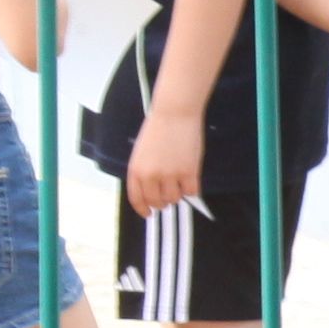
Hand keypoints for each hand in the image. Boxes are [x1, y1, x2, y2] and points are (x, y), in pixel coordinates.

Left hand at [126, 101, 203, 216]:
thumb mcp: (142, 153)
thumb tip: (153, 190)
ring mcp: (170, 175)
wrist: (175, 113)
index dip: (143, 209)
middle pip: (157, 201)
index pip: (137, 199)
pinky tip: (191, 180)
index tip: (149, 213)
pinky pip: (192, 191)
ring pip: (175, 198)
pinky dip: (192, 189)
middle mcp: (151, 176)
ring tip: (180, 182)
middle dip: (163, 201)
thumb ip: (144, 172)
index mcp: (136, 170)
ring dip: (178, 194)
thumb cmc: (159, 129)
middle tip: (168, 195)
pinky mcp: (189, 172)